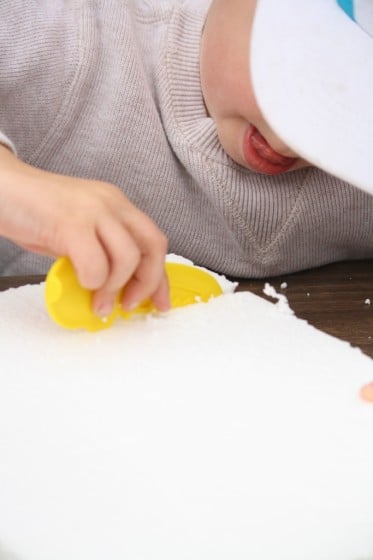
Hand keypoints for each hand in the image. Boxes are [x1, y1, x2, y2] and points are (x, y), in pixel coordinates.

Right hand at [0, 145, 169, 315]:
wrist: (1, 189)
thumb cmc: (35, 212)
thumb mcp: (79, 231)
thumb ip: (100, 253)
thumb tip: (114, 289)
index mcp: (116, 205)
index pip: (154, 241)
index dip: (160, 277)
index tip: (159, 302)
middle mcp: (112, 203)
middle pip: (152, 246)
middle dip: (147, 283)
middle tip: (129, 304)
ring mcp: (93, 210)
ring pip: (128, 257)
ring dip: (115, 289)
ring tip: (99, 303)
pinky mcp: (71, 222)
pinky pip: (95, 264)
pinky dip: (92, 282)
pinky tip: (79, 283)